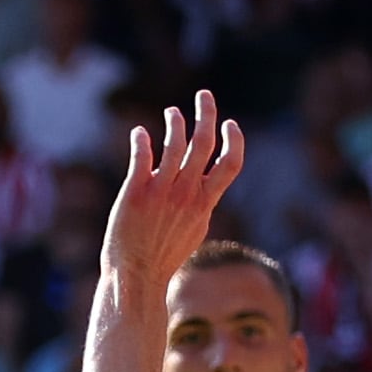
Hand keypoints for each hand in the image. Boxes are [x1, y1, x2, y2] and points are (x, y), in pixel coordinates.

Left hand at [100, 95, 242, 289]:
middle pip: (204, 141)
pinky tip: (139, 133)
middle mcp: (187, 192)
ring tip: (171, 112)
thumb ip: (201, 204)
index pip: (231, 162)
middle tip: (204, 96)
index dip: (234, 139)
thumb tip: (205, 188)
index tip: (230, 123)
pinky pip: (141, 154)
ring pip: (174, 142)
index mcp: (205, 202)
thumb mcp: (194, 230)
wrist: (137, 275)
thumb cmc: (164, 256)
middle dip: (207, 113)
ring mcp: (162, 190)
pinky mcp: (136, 191)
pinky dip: (141, 139)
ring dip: (175, 121)